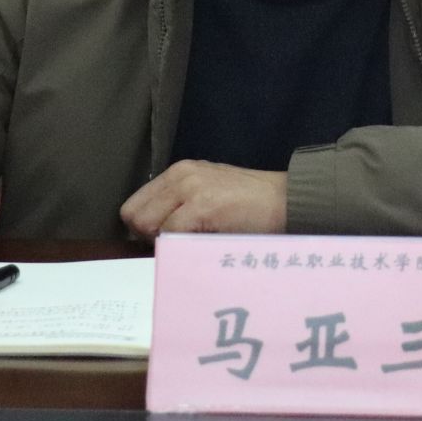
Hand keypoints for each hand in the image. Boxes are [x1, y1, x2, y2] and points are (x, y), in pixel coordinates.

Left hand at [119, 160, 287, 238]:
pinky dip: (178, 247)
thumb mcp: (209, 194)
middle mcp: (180, 175)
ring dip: (163, 243)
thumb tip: (150, 236)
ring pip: (147, 226)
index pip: (135, 206)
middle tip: (177, 246)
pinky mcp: (202, 205)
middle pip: (134, 216)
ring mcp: (190, 188)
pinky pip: (170, 234)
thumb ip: (179, 207)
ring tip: (191, 246)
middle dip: (149, 238)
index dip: (145, 230)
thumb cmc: (252, 206)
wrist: (288, 200)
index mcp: (179, 172)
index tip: (167, 241)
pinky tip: (201, 247)